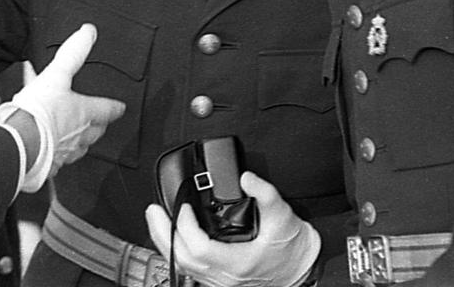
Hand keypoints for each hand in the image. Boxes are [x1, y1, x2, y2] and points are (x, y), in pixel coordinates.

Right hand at [1, 23, 124, 189]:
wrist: (19, 143)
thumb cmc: (39, 113)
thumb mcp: (56, 74)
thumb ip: (72, 53)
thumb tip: (88, 33)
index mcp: (84, 114)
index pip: (107, 109)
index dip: (114, 107)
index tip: (120, 107)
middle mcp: (79, 136)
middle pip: (95, 132)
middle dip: (97, 127)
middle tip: (96, 122)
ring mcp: (65, 152)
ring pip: (77, 147)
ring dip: (76, 141)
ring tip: (67, 134)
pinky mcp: (49, 165)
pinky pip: (56, 160)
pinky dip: (54, 155)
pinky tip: (46, 151)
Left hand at [145, 171, 317, 286]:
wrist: (301, 268)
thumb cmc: (292, 247)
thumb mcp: (284, 215)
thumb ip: (266, 194)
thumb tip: (246, 177)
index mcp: (237, 263)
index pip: (200, 248)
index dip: (185, 226)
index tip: (183, 206)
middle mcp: (225, 277)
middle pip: (182, 259)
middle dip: (163, 234)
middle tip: (152, 211)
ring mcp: (220, 282)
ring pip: (184, 266)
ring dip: (167, 243)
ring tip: (156, 221)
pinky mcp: (220, 281)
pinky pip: (191, 269)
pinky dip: (178, 252)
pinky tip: (173, 237)